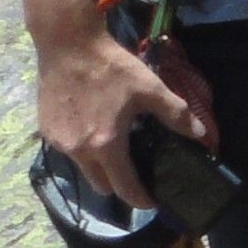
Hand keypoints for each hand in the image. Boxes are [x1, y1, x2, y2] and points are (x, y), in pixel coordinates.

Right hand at [34, 18, 216, 213]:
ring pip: (83, 168)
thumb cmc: (111, 68)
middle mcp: (78, 151)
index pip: (124, 187)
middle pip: (101, 185)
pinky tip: (94, 129)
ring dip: (99, 166)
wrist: (68, 46)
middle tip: (136, 171)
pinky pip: (68, 152)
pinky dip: (82, 149)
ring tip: (116, 147)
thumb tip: (201, 135)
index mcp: (105, 145)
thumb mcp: (150, 89)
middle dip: (119, 185)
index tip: (152, 201)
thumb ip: (176, 115)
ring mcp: (58, 142)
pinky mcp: (45, 131)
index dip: (140, 199)